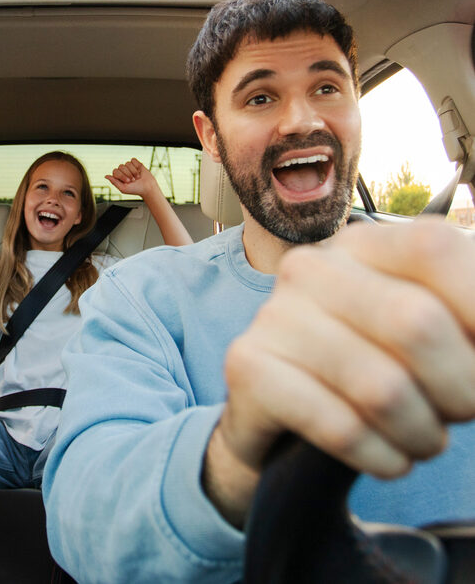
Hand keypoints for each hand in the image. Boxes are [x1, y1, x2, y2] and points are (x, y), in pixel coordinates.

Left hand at [105, 158, 160, 198]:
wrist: (147, 187)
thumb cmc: (135, 189)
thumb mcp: (123, 188)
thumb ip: (114, 182)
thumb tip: (106, 176)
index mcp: (118, 176)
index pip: (115, 171)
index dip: (121, 175)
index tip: (128, 182)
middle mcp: (123, 171)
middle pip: (121, 166)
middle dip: (128, 174)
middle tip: (133, 180)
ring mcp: (129, 167)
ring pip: (127, 163)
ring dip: (133, 171)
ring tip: (137, 177)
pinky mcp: (136, 163)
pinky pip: (133, 160)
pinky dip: (136, 166)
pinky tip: (139, 171)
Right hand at [205, 218, 474, 525]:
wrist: (286, 422)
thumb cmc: (374, 370)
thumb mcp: (426, 333)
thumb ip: (466, 320)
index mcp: (362, 244)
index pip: (436, 247)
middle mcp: (310, 268)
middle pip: (416, 323)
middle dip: (461, 389)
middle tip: (456, 410)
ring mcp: (273, 314)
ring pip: (382, 388)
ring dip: (423, 434)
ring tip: (420, 438)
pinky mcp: (248, 366)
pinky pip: (340, 427)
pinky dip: (381, 456)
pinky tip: (384, 456)